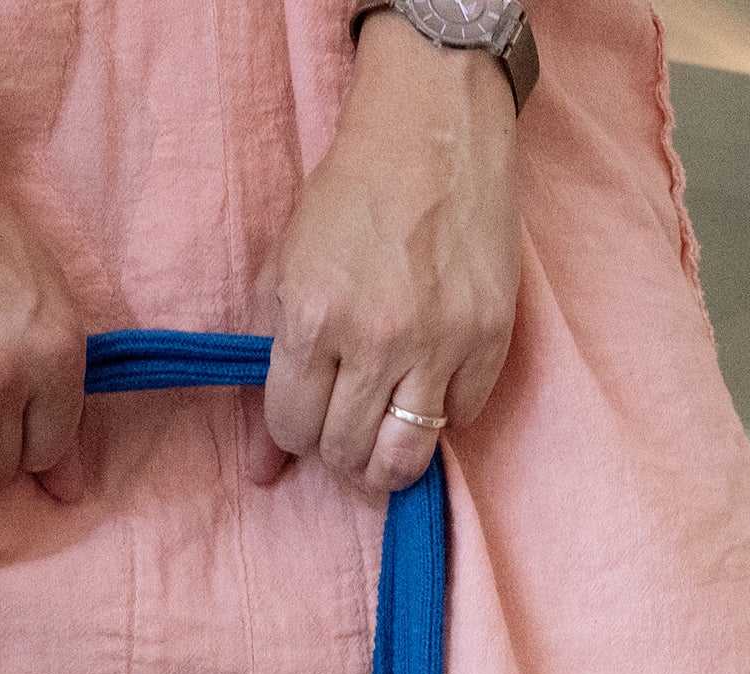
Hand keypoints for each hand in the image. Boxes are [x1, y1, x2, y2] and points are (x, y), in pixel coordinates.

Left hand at [258, 11, 521, 494]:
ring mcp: (437, 342)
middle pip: (347, 453)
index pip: (292, 427)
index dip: (295, 432)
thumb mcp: (289, 269)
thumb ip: (273, 368)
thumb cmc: (351, 194)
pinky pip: (462, 418)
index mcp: (312, 315)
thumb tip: (262, 470)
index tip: (308, 414)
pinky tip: (431, 382)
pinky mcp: (488, 338)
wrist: (431, 128)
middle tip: (346, 426)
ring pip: (405, 458)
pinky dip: (445, 413)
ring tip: (384, 438)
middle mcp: (374, 338)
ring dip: (388, 462)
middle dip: (339, 451)